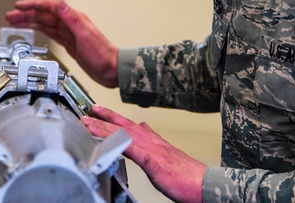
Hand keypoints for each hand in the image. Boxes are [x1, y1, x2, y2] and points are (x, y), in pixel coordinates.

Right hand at [5, 0, 118, 87]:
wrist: (112, 70)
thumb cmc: (102, 55)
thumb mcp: (85, 36)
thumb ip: (72, 19)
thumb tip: (60, 4)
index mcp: (73, 19)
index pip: (49, 7)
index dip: (33, 5)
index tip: (19, 6)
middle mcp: (69, 23)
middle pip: (43, 15)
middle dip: (26, 14)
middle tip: (10, 16)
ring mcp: (68, 33)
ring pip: (44, 24)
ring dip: (29, 22)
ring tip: (14, 22)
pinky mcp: (68, 42)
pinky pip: (49, 33)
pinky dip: (38, 30)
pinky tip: (31, 29)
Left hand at [83, 105, 205, 202]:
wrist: (206, 184)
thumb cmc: (188, 175)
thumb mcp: (167, 155)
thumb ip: (153, 143)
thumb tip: (142, 131)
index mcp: (154, 142)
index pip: (130, 125)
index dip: (113, 116)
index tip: (99, 110)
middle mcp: (152, 142)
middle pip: (124, 125)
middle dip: (104, 118)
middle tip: (88, 111)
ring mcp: (153, 151)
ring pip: (125, 134)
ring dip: (105, 127)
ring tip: (89, 122)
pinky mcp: (155, 163)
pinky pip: (135, 151)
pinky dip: (121, 144)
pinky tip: (109, 140)